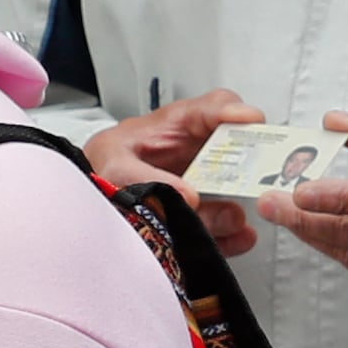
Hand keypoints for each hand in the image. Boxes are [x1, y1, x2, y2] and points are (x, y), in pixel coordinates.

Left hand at [88, 89, 264, 257]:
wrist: (86, 197)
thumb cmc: (101, 165)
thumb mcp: (114, 163)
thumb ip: (145, 177)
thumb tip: (189, 196)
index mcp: (175, 126)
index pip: (212, 109)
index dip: (235, 112)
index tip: (253, 123)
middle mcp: (195, 152)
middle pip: (236, 150)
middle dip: (252, 162)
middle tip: (261, 176)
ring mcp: (200, 183)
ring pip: (231, 191)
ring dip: (238, 204)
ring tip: (235, 220)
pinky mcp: (198, 214)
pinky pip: (221, 222)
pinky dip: (232, 233)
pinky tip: (236, 238)